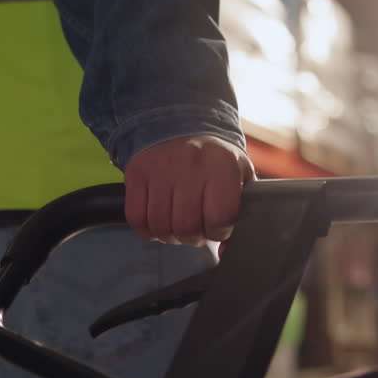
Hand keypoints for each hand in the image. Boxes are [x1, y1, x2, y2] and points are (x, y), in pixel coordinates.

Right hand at [123, 135, 254, 245]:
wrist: (180, 125)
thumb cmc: (214, 161)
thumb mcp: (238, 177)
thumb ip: (241, 214)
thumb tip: (226, 251)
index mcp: (222, 165)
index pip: (220, 218)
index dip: (218, 231)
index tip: (217, 226)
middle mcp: (191, 164)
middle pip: (186, 227)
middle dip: (192, 237)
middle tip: (196, 228)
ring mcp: (160, 168)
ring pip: (160, 226)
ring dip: (169, 235)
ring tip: (177, 225)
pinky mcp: (137, 173)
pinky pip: (137, 219)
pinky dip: (147, 230)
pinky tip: (158, 221)